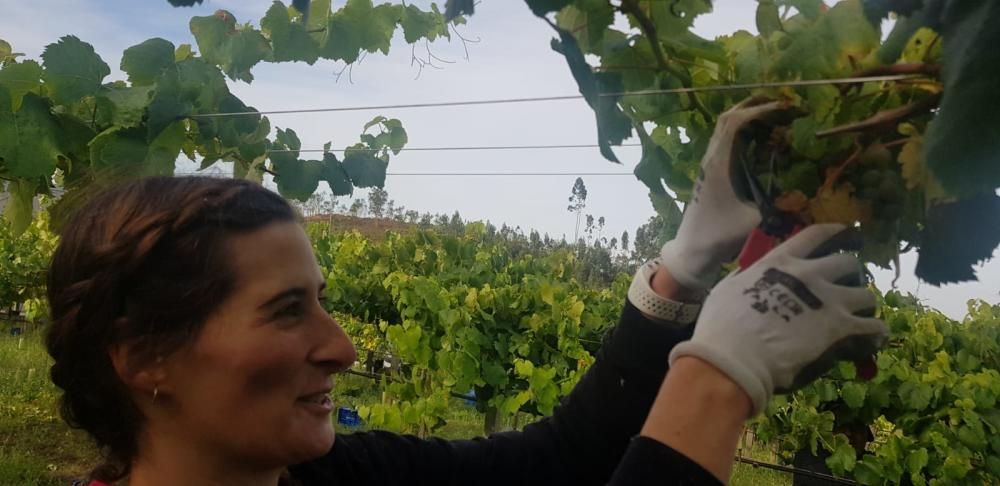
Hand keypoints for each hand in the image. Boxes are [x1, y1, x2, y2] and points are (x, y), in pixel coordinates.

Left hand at [660, 97, 788, 289]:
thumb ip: (778, 202)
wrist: (692, 251)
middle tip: (781, 103)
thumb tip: (808, 189)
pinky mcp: (710, 173)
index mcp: (717, 164)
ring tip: (775, 115)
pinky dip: (743, 133)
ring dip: (746, 117)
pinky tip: (762, 139)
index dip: (758, 110)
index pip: (734, 123)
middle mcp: (711, 159)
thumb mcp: (752, 219)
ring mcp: (708, 164)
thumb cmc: (718, 235)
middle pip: (727, 118)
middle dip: (753, 106)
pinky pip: (725, 142)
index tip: (782, 108)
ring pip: (724, 129)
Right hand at [668, 224, 888, 414]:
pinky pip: (874, 327)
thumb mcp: (726, 290)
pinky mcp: (841, 328)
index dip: (835, 232)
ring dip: (864, 306)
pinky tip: (873, 340)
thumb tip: (746, 277)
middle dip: (851, 275)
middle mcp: (809, 274)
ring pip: (866, 295)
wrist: (734, 358)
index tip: (846, 234)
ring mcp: (828, 300)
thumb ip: (744, 278)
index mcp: (779, 262)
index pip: (815, 236)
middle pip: (848, 263)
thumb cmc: (721, 327)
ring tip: (860, 318)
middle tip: (846, 289)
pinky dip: (875, 334)